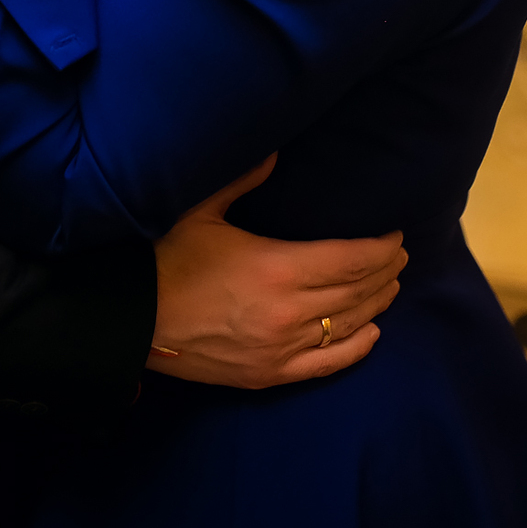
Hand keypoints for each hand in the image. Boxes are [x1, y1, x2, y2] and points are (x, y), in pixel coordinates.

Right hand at [149, 156, 406, 387]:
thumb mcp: (199, 210)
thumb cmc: (162, 258)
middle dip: (385, 272)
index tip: (395, 236)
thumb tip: (275, 152)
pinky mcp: (268, 374)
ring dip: (376, 304)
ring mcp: (281, 348)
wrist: (128, 318)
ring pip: (348, 326)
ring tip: (390, 285)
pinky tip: (372, 333)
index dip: (381, 249)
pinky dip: (356, 348)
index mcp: (278, 267)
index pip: (352, 259)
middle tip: (398, 256)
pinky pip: (327, 365)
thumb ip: (242, 178)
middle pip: (357, 292)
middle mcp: (289, 312)